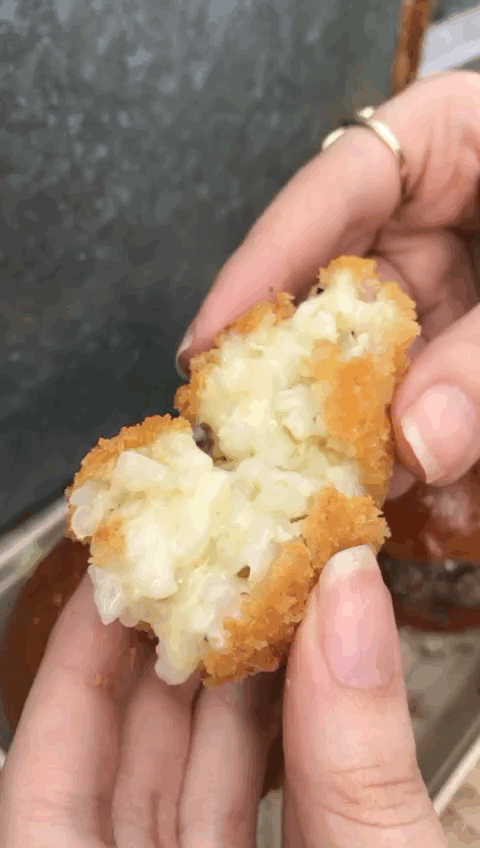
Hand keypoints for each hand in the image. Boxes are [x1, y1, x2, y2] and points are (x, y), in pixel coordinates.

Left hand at [0, 549, 446, 846]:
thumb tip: (350, 596)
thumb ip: (355, 756)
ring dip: (218, 695)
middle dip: (161, 659)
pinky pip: (222, 815)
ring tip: (252, 607)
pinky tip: (290, 686)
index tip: (114, 581)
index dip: (75, 667)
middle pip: (111, 766)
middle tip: (196, 570)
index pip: (43, 776)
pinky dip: (254, 750)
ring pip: (173, 788)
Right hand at [176, 70, 479, 499]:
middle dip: (298, 361)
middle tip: (249, 433)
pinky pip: (411, 382)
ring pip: (369, 345)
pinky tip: (383, 475)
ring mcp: (440, 276)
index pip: (334, 186)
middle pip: (335, 280)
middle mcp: (427, 210)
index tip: (206, 343)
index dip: (262, 265)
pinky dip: (398, 430)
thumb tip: (417, 446)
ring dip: (350, 414)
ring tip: (313, 474)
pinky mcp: (454, 336)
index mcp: (447, 139)